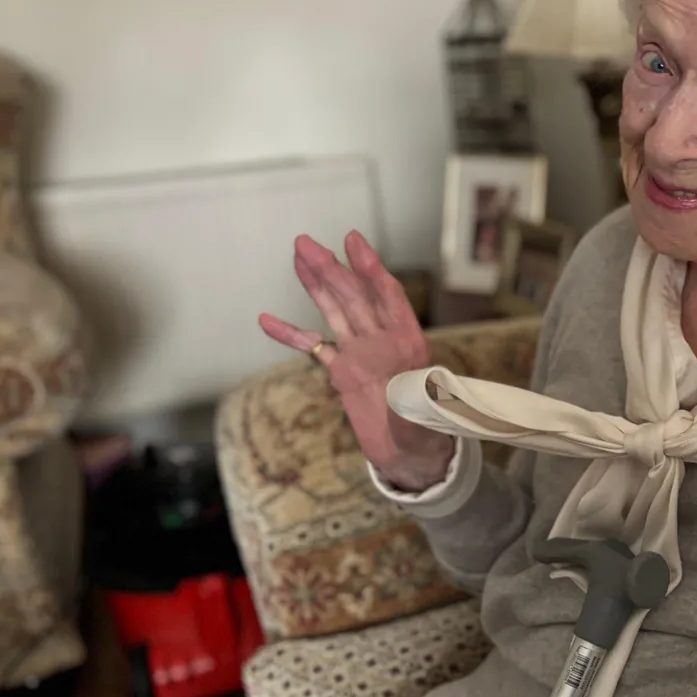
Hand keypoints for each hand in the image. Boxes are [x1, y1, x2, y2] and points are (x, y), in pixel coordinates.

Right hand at [258, 231, 454, 490]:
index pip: (388, 296)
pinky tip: (268, 320)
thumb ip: (420, 397)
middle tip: (305, 242)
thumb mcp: (429, 411)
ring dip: (317, 285)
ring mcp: (360, 353)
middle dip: (331, 268)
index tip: (353, 242)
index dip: (371, 268)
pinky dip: (291, 335)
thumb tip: (420, 390)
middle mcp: (381, 340)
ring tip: (298, 256)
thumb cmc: (427, 431)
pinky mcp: (343, 372)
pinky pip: (314, 348)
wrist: (411, 454)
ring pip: (335, 311)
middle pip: (354, 296)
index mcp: (407, 342)